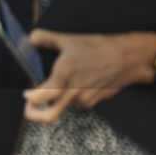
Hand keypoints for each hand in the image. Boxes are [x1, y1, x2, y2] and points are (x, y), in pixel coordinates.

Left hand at [23, 30, 155, 122]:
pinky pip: (75, 103)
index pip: (41, 97)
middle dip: (35, 115)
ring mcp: (83, 99)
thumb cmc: (100, 48)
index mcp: (64, 75)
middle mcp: (73, 92)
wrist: (129, 58)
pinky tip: (77, 82)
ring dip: (57, 99)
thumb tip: (29, 41)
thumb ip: (44, 38)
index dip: (30, 100)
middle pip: (49, 116)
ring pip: (62, 106)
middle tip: (29, 108)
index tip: (26, 95)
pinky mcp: (92, 102)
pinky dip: (70, 96)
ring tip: (62, 82)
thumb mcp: (69, 39)